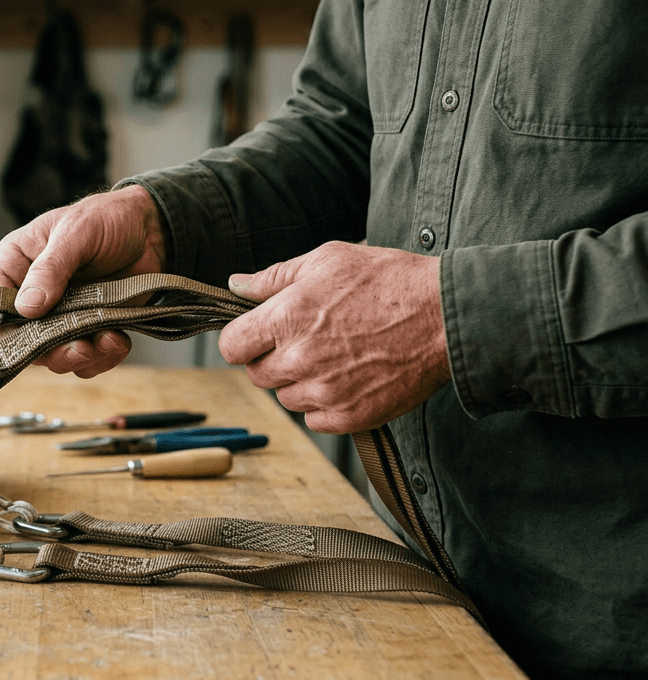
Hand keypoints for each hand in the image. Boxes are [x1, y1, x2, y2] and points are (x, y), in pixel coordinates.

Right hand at [0, 186, 167, 377]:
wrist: (151, 229)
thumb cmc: (106, 218)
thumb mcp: (76, 232)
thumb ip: (50, 268)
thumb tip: (26, 306)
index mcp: (16, 264)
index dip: (4, 328)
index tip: (28, 340)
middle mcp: (32, 294)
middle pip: (23, 340)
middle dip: (50, 350)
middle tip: (78, 348)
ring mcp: (60, 316)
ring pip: (54, 355)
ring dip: (80, 356)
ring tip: (105, 340)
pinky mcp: (88, 329)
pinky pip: (86, 359)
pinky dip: (103, 357)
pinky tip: (117, 339)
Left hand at [217, 241, 451, 433]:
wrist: (447, 315)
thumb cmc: (388, 280)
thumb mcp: (327, 259)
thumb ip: (274, 277)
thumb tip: (236, 286)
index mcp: (286, 318)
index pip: (232, 346)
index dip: (243, 339)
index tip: (260, 333)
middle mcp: (300, 359)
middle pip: (257, 374)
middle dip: (273, 358)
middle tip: (307, 339)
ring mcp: (325, 392)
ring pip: (286, 398)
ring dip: (300, 382)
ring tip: (334, 355)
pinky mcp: (351, 416)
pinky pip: (315, 420)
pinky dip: (325, 404)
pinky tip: (349, 377)